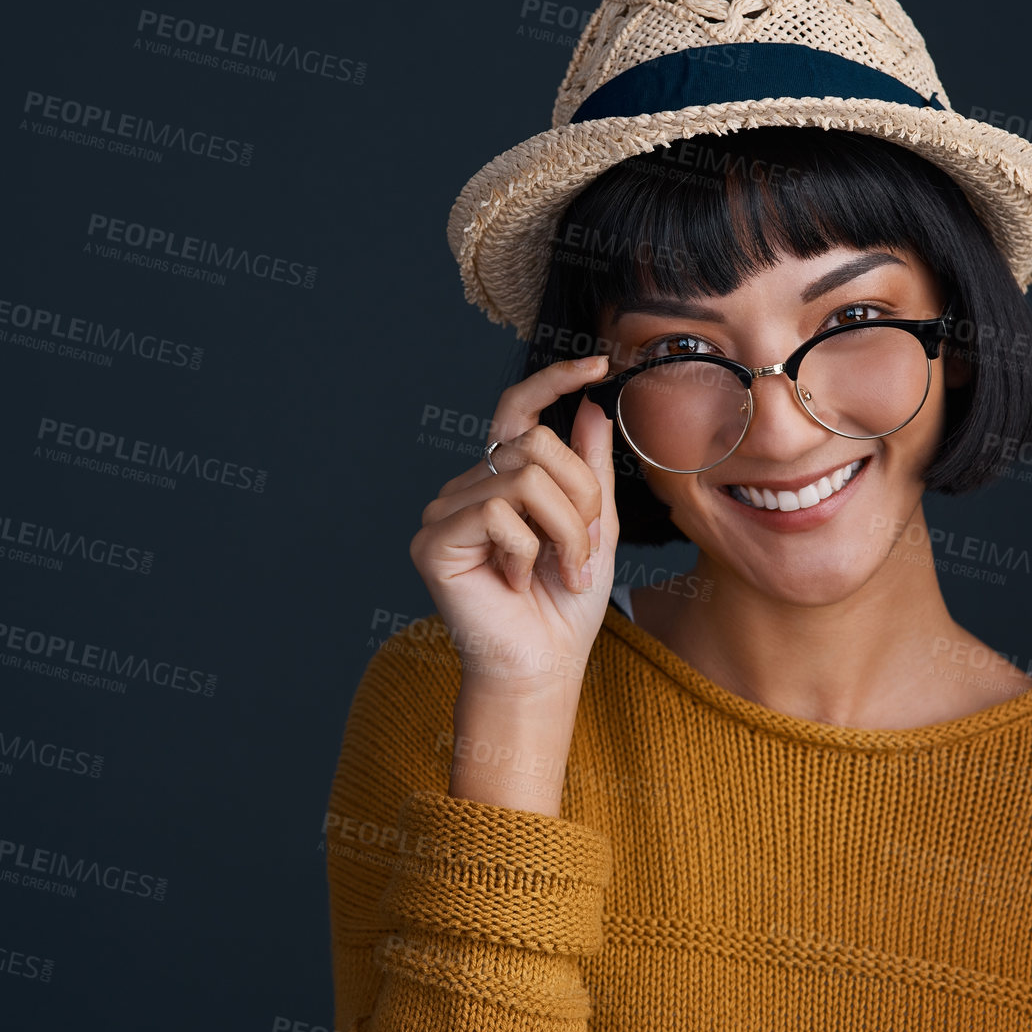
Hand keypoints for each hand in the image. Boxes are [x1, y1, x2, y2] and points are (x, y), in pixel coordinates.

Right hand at [408, 355, 619, 703]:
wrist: (542, 667)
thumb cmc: (565, 605)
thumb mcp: (596, 528)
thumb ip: (589, 469)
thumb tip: (588, 407)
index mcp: (501, 479)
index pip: (518, 410)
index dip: (552, 380)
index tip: (598, 365)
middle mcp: (467, 487)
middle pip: (536, 444)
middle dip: (581, 498)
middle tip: (583, 550)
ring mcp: (444, 511)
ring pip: (526, 477)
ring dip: (564, 531)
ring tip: (561, 571)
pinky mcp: (433, 540)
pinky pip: (499, 513)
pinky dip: (527, 552)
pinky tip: (515, 583)